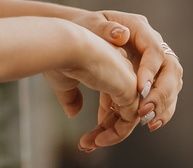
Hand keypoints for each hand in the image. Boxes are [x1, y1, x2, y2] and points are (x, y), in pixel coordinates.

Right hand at [41, 25, 139, 148]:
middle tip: (87, 144)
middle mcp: (121, 71)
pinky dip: (117, 133)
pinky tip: (98, 140)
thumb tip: (73, 113)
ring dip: (109, 135)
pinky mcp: (131, 89)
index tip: (86, 135)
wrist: (66, 47)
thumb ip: (71, 97)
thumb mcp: (64, 82)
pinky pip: (130, 119)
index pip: (112, 97)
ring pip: (127, 116)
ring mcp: (129, 79)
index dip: (102, 119)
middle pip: (120, 108)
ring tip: (89, 144)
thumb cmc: (61, 58)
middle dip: (104, 130)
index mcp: (108, 65)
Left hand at [71, 10, 183, 148]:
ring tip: (148, 125)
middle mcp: (150, 46)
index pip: (155, 49)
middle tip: (144, 112)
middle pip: (170, 71)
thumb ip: (104, 28)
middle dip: (161, 95)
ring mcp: (150, 65)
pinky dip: (147, 115)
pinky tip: (136, 128)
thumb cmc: (83, 28)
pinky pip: (152, 100)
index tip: (139, 89)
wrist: (76, 38)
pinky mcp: (141, 82)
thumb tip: (122, 35)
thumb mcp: (89, 24)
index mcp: (139, 28)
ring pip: (167, 89)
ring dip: (161, 109)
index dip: (150, 70)